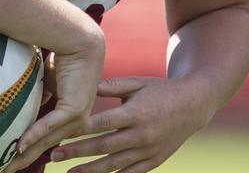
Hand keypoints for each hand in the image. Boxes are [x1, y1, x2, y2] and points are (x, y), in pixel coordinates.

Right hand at [4, 32, 104, 171]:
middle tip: (6, 170)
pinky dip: (33, 135)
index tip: (14, 159)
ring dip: (26, 153)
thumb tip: (25, 106)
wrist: (80, 42)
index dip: (32, 150)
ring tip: (8, 165)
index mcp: (72, 116)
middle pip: (46, 145)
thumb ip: (41, 97)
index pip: (49, 138)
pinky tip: (19, 146)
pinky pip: (49, 125)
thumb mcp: (48, 83)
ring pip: (47, 140)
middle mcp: (76, 121)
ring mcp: (77, 117)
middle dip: (25, 159)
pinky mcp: (73, 108)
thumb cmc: (64, 58)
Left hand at [47, 77, 214, 172]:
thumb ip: (109, 86)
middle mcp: (142, 134)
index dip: (80, 130)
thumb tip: (81, 86)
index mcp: (135, 112)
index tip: (59, 134)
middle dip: (77, 152)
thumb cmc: (160, 90)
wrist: (194, 105)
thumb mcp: (136, 83)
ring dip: (90, 170)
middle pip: (104, 147)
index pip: (102, 124)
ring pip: (115, 164)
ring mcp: (149, 150)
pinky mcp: (155, 161)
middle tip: (54, 156)